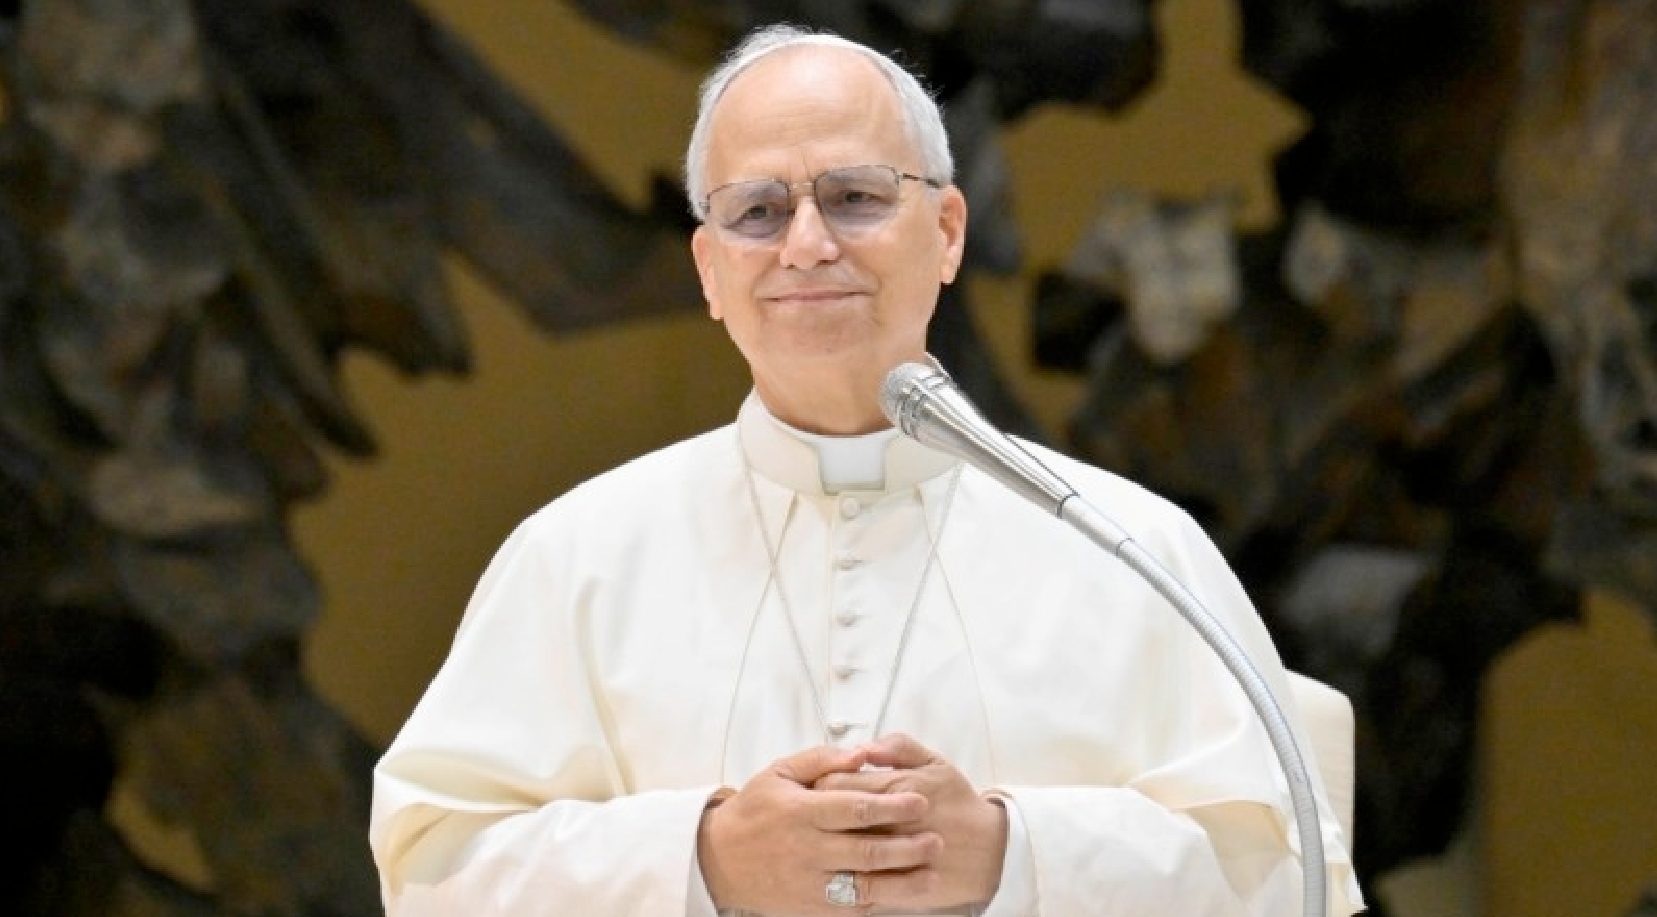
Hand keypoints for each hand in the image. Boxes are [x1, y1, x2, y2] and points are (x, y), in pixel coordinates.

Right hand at [697, 744, 941, 914]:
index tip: (920, 800)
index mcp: (801, 811)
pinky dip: (880, 903)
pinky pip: (851, 909)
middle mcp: (807, 849)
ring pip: (864, 886)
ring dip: (903, 881)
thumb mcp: (779, 773)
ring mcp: (809, 883)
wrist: (719, 859)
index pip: (854, 809)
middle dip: (907, 846)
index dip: (891, 805)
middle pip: (866, 850)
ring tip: (933, 874)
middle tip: (937, 839)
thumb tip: (862, 754)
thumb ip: (822, 760)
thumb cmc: (755, 811)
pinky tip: (904, 895)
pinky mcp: (810, 908)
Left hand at [814, 734, 1008, 911]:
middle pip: (831, 817)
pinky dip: (845, 880)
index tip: (816, 788)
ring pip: (841, 853)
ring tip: (826, 844)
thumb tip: (864, 746)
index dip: (818, 785)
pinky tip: (840, 873)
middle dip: (817, 816)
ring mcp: (897, 857)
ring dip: (827, 849)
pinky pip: (861, 886)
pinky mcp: (903, 886)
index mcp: (898, 787)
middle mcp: (894, 821)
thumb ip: (898, 747)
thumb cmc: (958, 803)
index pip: (835, 782)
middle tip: (814, 817)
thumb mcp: (935, 763)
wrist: (992, 850)